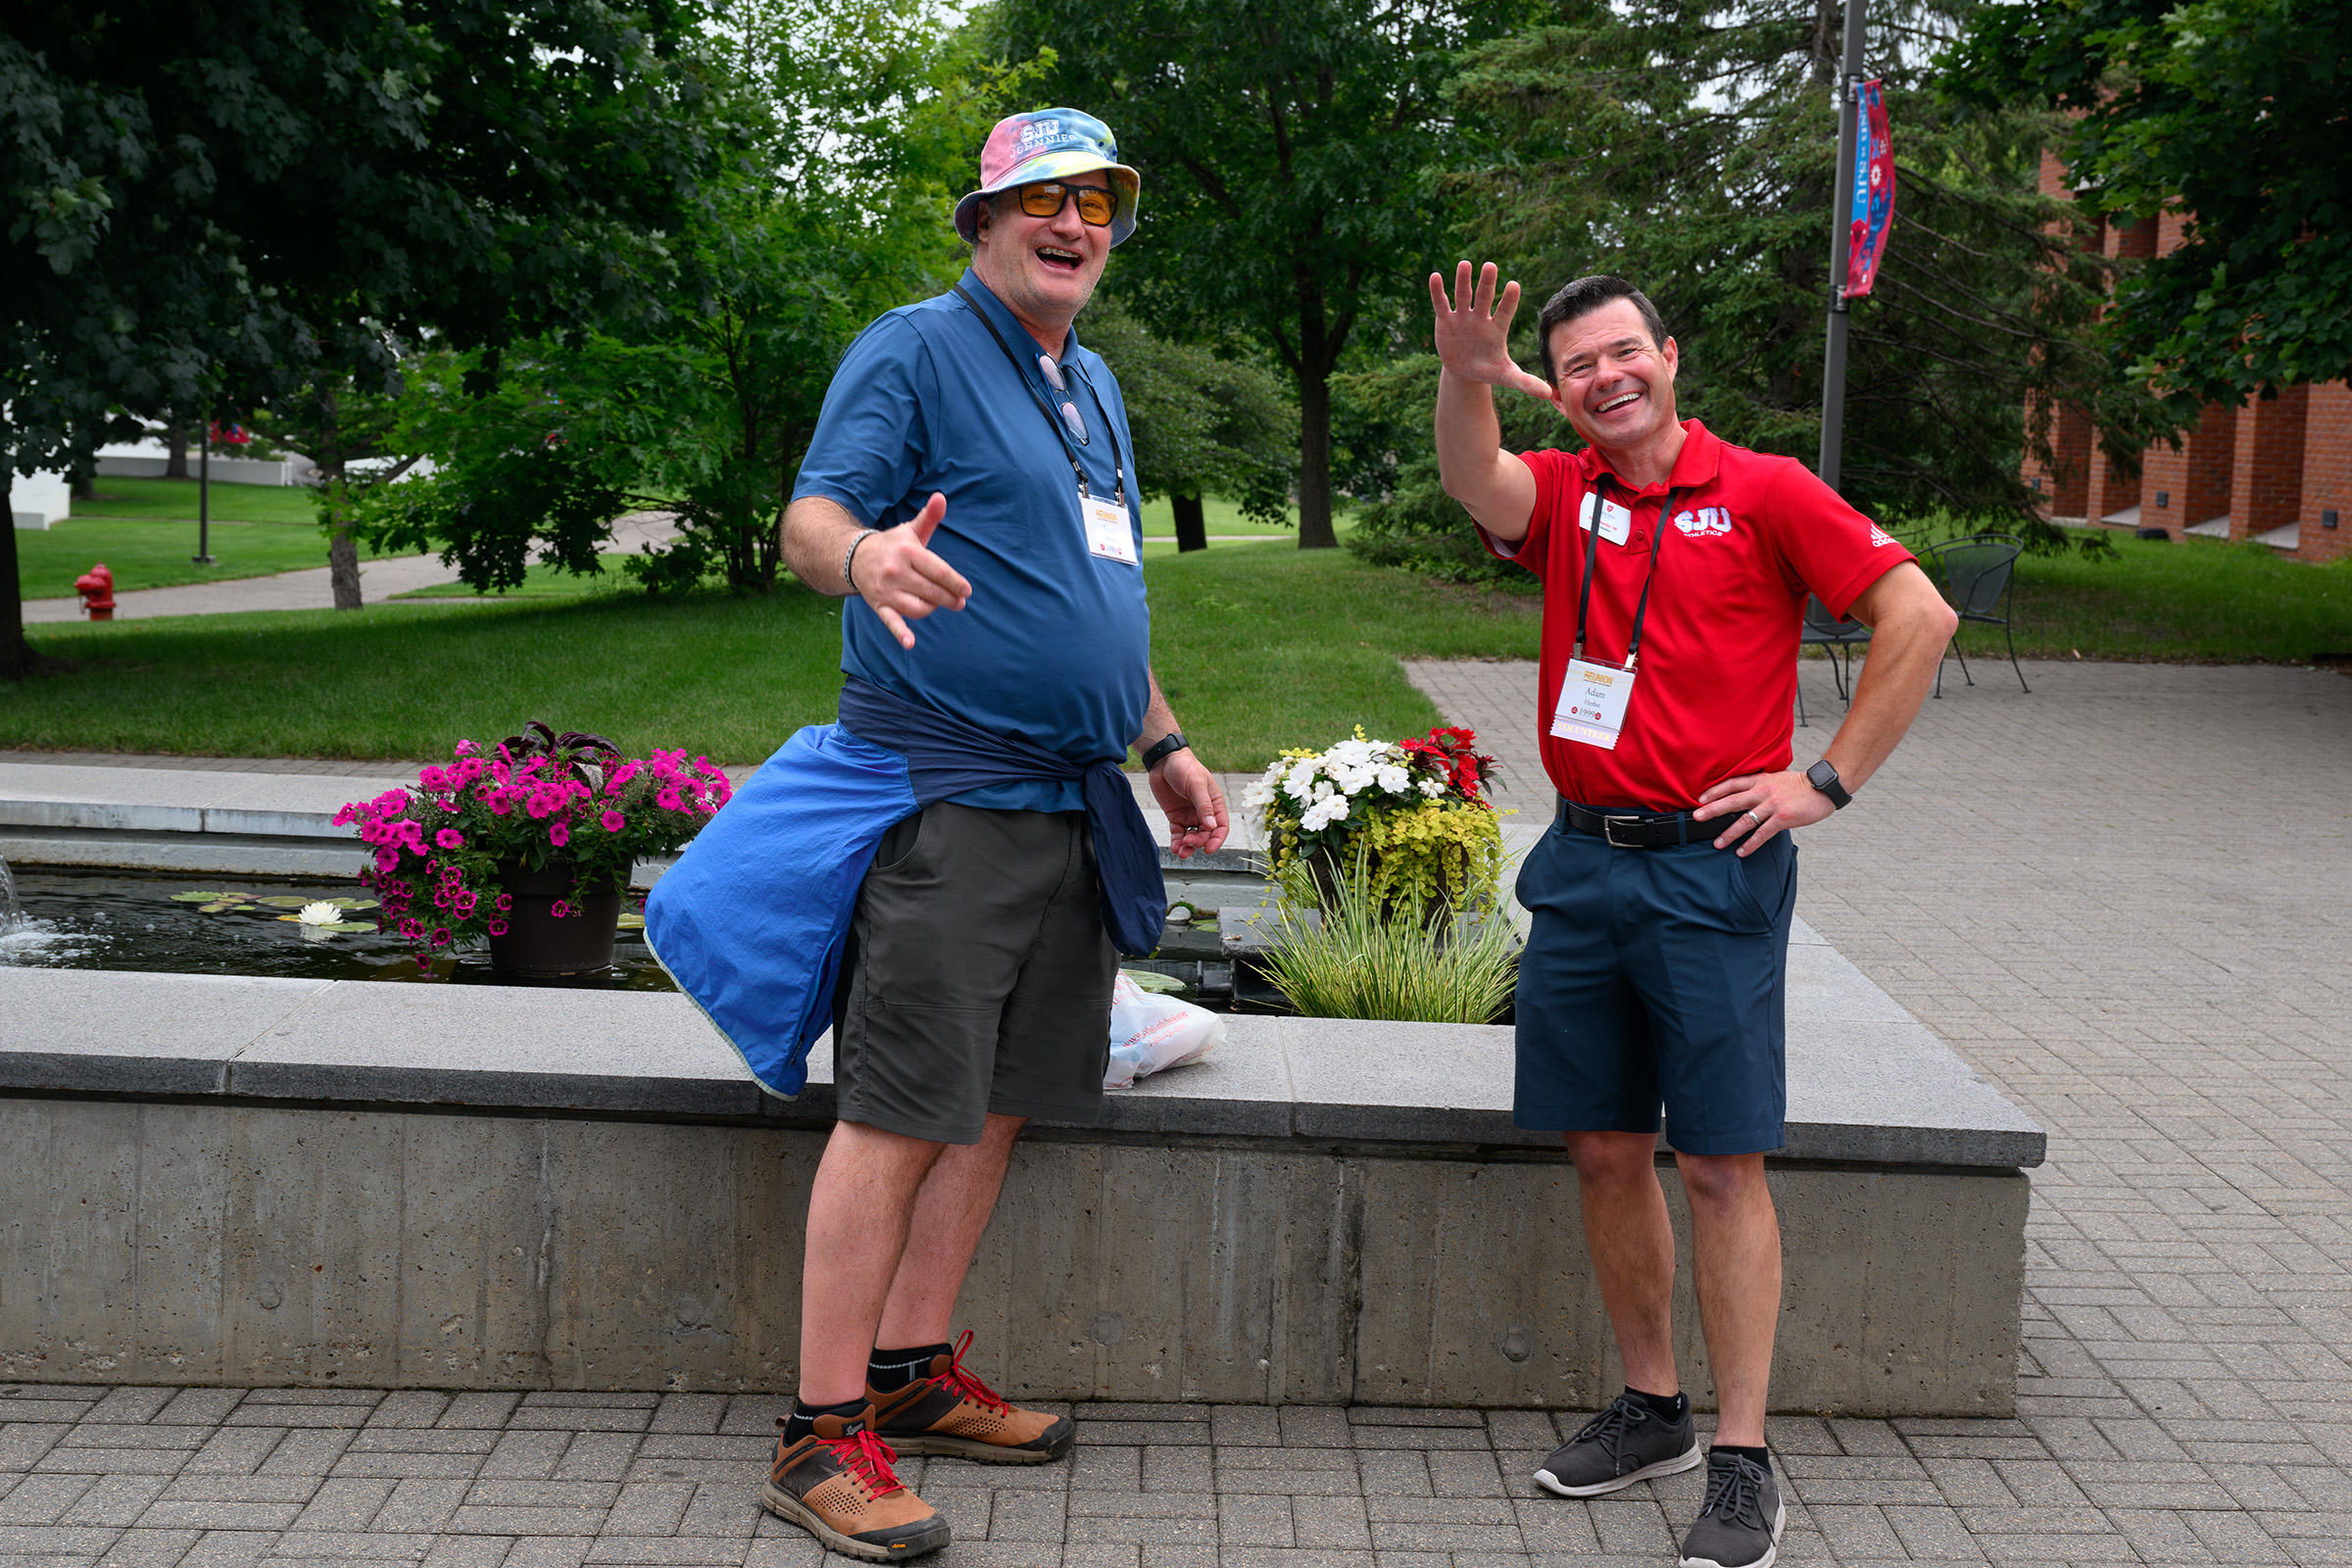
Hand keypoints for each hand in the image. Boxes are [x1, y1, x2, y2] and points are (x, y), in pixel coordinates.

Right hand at [852, 493, 972, 649]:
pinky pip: (890, 621)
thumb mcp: (911, 530)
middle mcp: (895, 571)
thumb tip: (941, 497)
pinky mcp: (878, 605)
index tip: (967, 591)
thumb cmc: (893, 545)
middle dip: (949, 599)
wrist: (855, 556)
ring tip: (938, 603)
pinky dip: (900, 633)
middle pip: (931, 591)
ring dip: (932, 609)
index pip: (937, 570)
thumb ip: (929, 517)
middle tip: (960, 602)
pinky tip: (910, 643)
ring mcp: (886, 590)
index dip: (955, 582)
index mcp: (907, 552)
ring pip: (917, 608)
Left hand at [1149, 749, 1227, 858]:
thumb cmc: (1185, 767)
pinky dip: (1177, 842)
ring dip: (1188, 847)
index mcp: (1215, 803)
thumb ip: (1204, 805)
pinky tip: (1175, 847)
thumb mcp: (1196, 784)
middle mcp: (1204, 812)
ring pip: (1192, 837)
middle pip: (1206, 835)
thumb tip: (1211, 826)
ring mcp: (1190, 815)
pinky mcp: (1176, 817)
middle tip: (1188, 842)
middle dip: (1198, 842)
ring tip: (1180, 851)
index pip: (1221, 826)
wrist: (1163, 761)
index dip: (1217, 840)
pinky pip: (1178, 834)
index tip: (1208, 849)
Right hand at [1429, 261, 1556, 400]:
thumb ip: (1525, 382)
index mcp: (1497, 328)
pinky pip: (1442, 304)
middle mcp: (1481, 318)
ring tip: (1465, 264)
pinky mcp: (1446, 320)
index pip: (1505, 311)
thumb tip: (1548, 395)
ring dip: (1463, 281)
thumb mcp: (1505, 376)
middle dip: (1487, 283)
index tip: (1514, 286)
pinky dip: (1438, 292)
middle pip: (1485, 297)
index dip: (1509, 300)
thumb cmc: (1488, 369)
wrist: (1465, 370)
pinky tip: (1434, 277)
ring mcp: (1463, 317)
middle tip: (1490, 266)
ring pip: (1464, 295)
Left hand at [1693, 769, 1836, 855]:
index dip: (1715, 791)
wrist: (1823, 787)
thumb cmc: (1799, 785)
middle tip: (1697, 818)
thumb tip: (1743, 793)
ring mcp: (1772, 805)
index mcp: (1760, 780)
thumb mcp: (1776, 778)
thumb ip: (1760, 784)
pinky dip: (1750, 844)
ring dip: (1729, 833)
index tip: (1700, 798)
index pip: (1732, 784)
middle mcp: (1763, 791)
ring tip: (1717, 843)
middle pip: (1732, 801)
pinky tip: (1741, 852)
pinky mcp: (1783, 818)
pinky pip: (1762, 833)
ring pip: (1745, 820)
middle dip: (1712, 810)